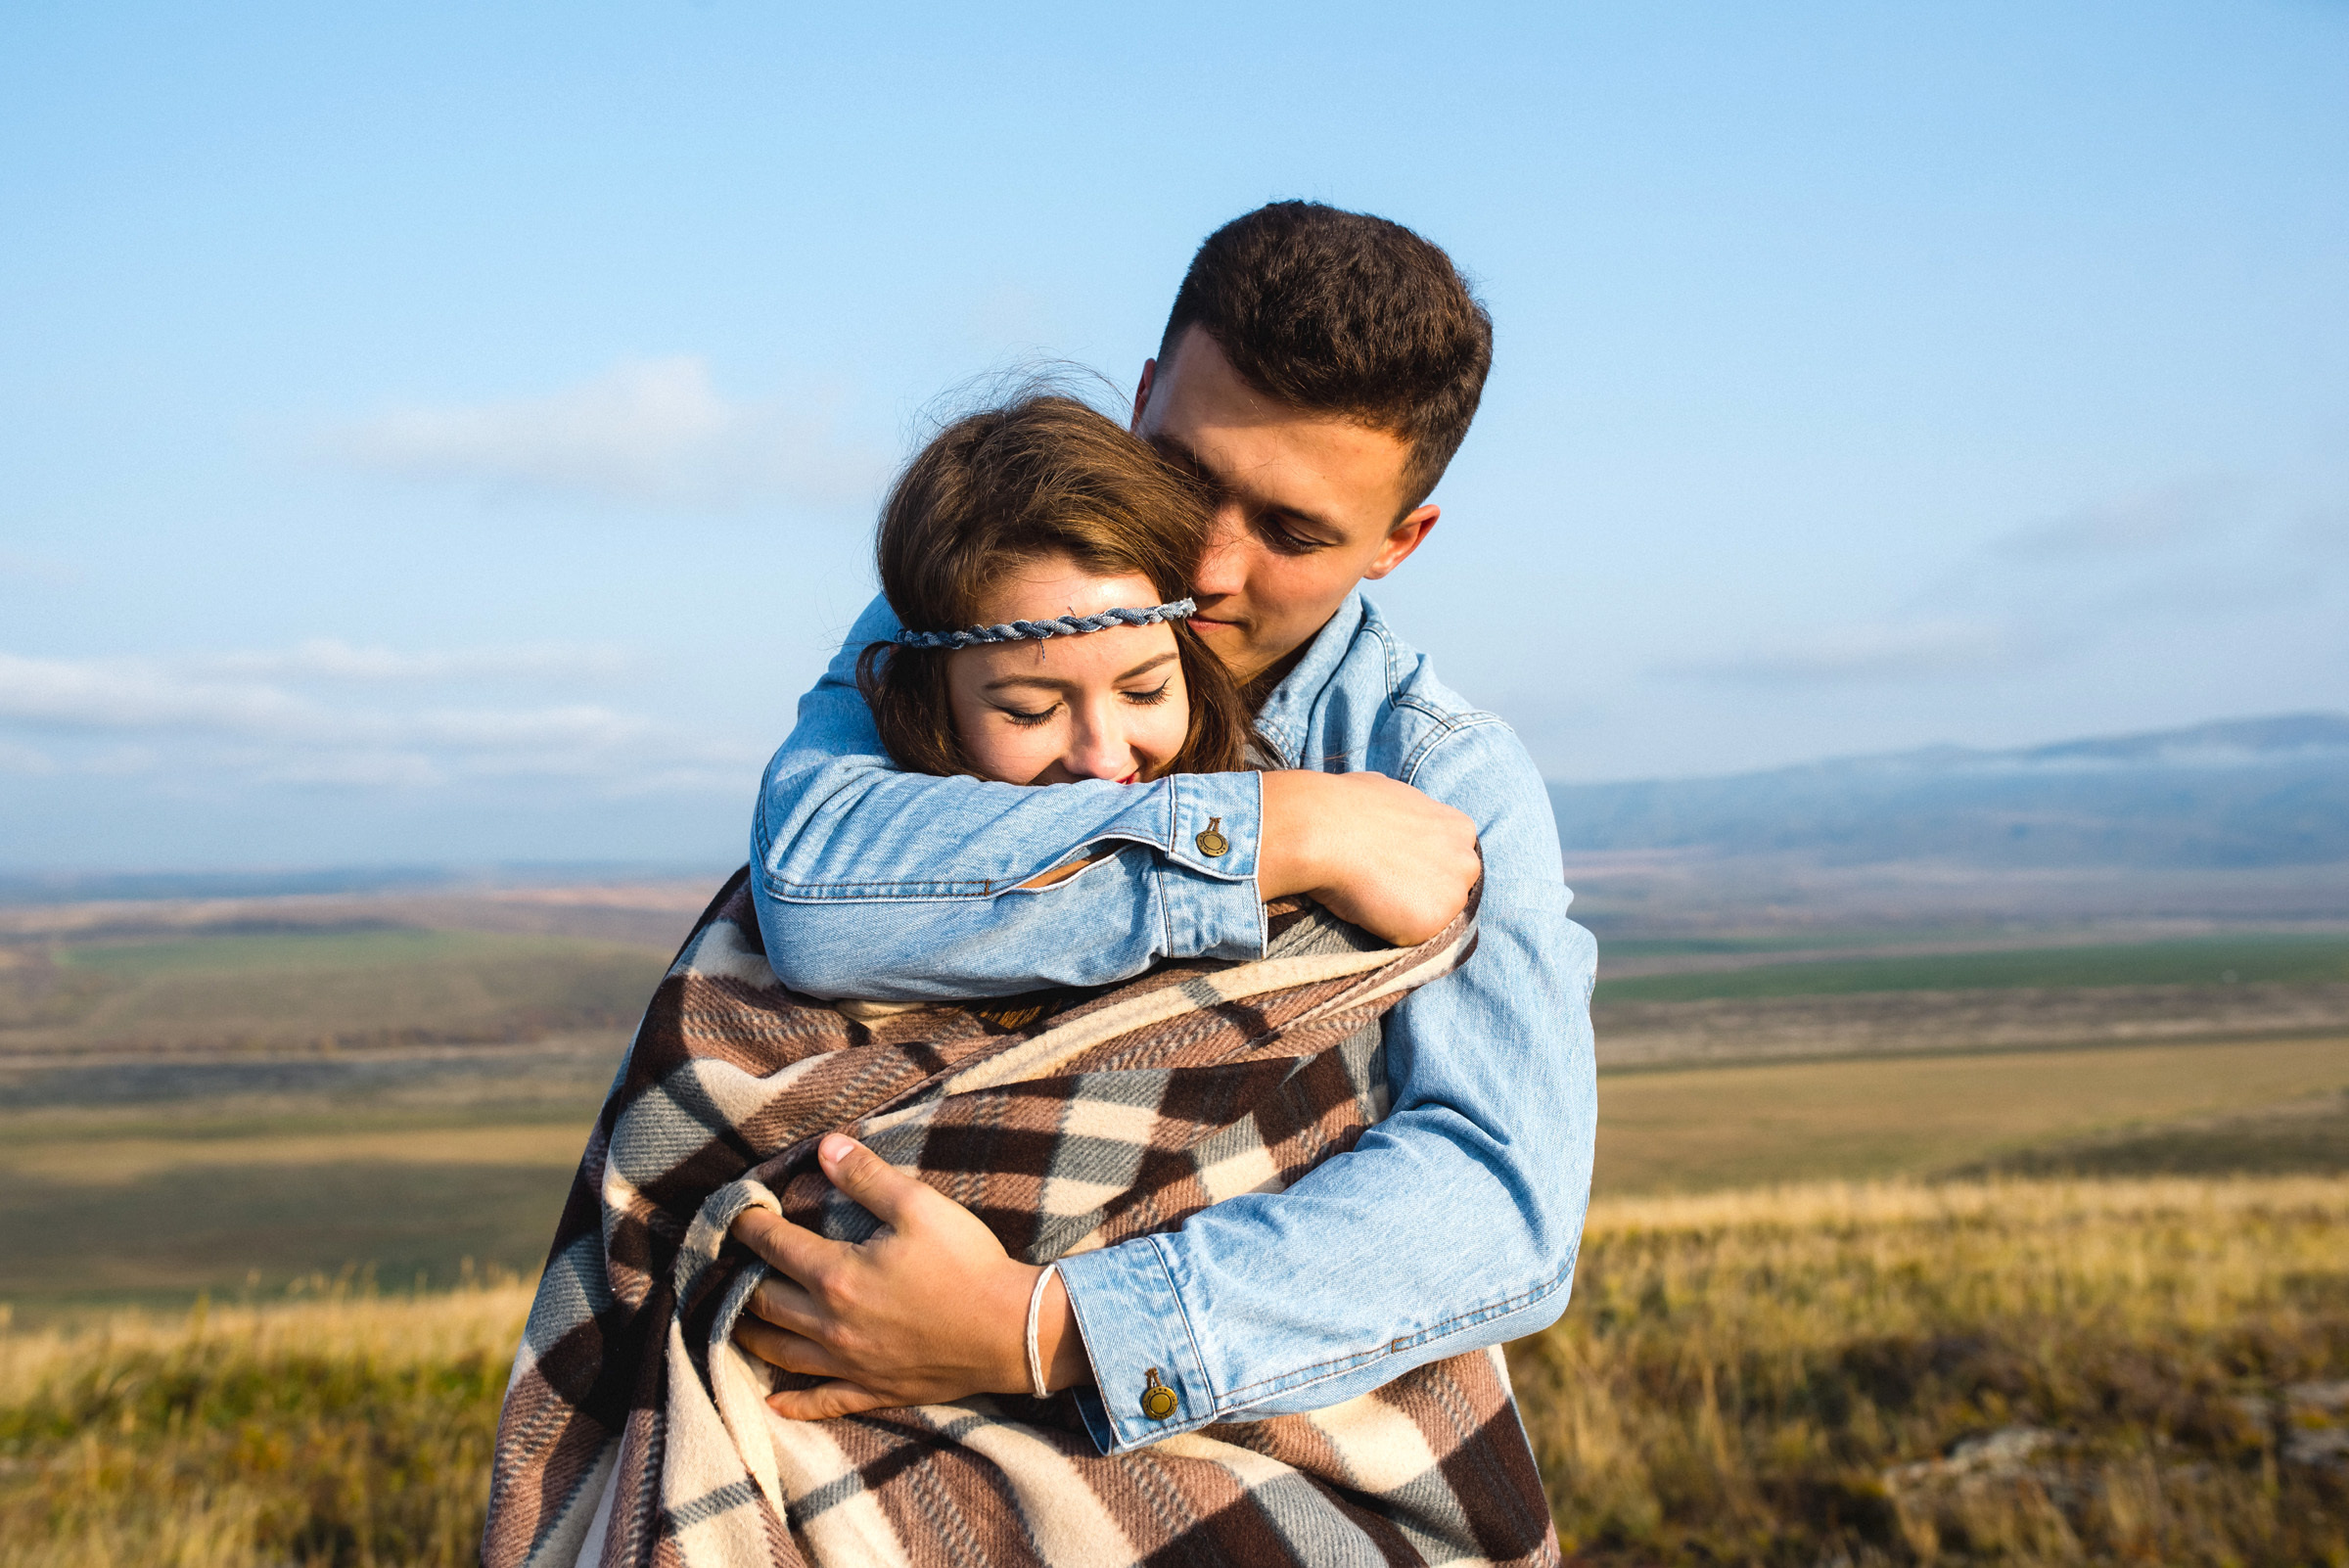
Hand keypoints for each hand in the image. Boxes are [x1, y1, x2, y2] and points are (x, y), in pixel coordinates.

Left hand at [728, 1134, 1089, 1419]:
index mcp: (837, 1275)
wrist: (1011, 1331)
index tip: (735, 1212)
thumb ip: (866, 1176)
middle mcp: (830, 1324)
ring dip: (750, 1336)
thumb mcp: (919, 1206)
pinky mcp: (872, 1389)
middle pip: (764, 1304)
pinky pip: (821, 1401)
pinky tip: (773, 1402)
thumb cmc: (967, 1263)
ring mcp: (849, 1363)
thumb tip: (824, 1147)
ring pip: (779, 1354)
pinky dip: (792, 1402)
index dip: (748, 1226)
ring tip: (733, 1321)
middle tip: (725, 1266)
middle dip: (738, 1281)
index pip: (773, 1246)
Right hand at [1257, 771, 1478, 945]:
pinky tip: (1369, 909)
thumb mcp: (1394, 796)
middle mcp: (1466, 861)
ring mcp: (1454, 894)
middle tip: (1384, 887)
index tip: (1397, 869)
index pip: (1451, 859)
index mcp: (1460, 828)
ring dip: (1408, 912)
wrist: (1326, 829)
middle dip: (1423, 891)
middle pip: (1451, 889)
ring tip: (1372, 898)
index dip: (1422, 867)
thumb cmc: (1348, 807)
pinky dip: (1393, 930)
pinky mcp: (1433, 921)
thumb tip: (1398, 817)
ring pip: (1434, 915)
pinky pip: (1414, 936)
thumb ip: (1412, 818)